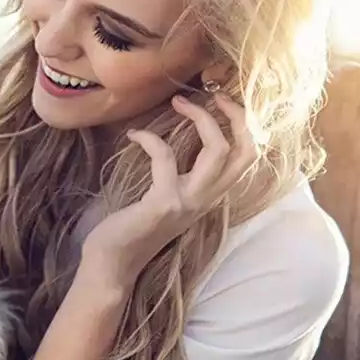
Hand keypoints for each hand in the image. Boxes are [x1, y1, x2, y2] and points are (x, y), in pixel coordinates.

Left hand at [80, 83, 257, 286]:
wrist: (112, 266)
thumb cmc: (133, 230)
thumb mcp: (167, 199)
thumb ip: (181, 178)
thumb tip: (177, 142)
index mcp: (209, 196)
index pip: (247, 158)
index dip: (242, 126)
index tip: (219, 102)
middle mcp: (207, 199)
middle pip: (244, 150)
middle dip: (235, 115)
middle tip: (211, 93)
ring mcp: (188, 202)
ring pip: (218, 150)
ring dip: (200, 118)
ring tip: (178, 102)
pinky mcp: (164, 202)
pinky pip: (166, 157)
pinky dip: (150, 140)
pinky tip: (133, 136)